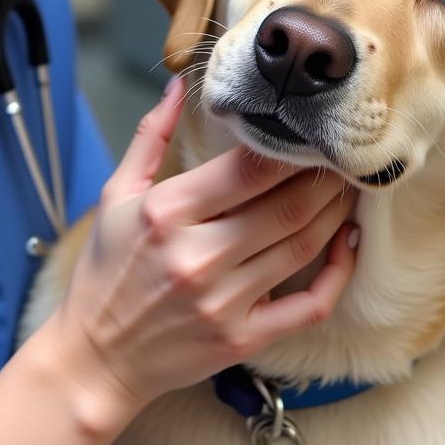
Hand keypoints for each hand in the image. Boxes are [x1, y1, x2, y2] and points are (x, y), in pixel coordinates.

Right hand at [45, 76, 358, 419]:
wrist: (95, 359)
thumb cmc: (105, 271)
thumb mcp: (115, 194)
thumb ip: (149, 136)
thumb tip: (177, 85)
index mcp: (167, 213)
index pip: (247, 169)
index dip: (287, 147)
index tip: (307, 131)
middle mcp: (199, 256)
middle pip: (285, 204)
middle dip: (322, 175)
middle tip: (341, 155)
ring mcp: (224, 301)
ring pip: (303, 245)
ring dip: (336, 211)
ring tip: (348, 187)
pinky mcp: (243, 338)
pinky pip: (310, 305)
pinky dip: (338, 272)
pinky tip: (348, 243)